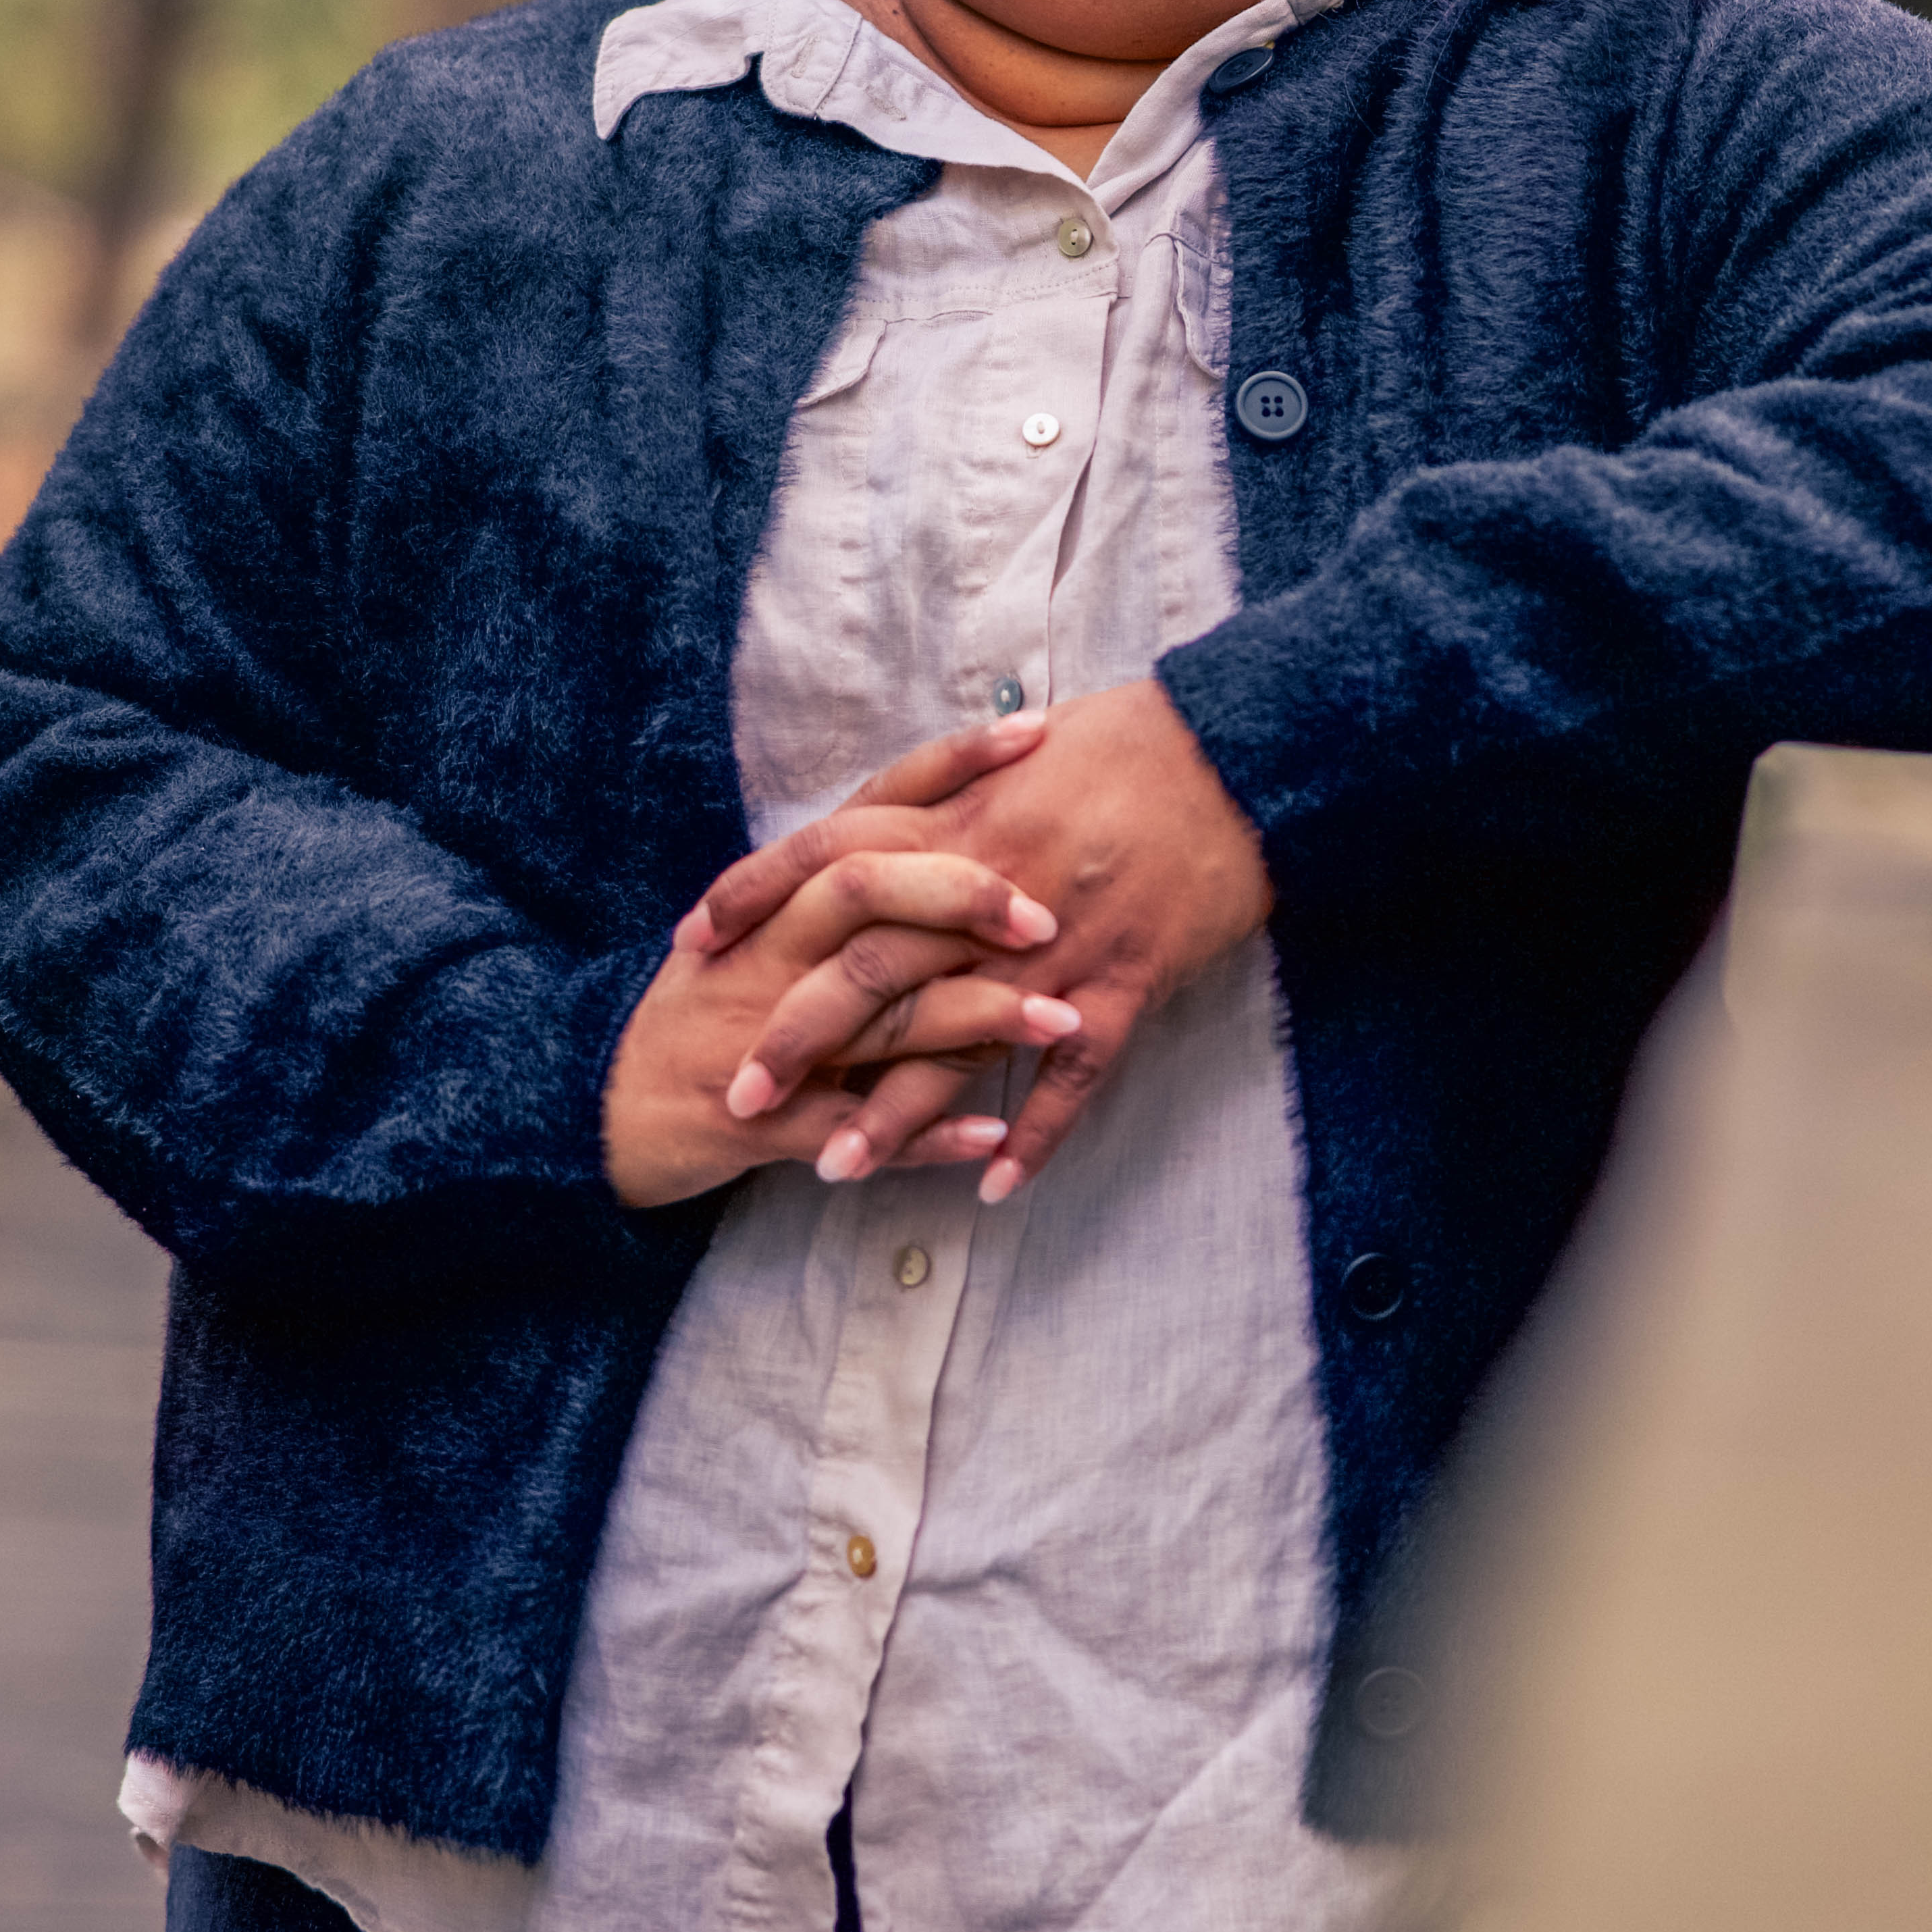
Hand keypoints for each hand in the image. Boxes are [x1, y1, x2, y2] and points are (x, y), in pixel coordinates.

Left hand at [693, 679, 1270, 1211]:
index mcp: (960, 817)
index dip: (753, 900)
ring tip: (832, 1171)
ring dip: (894, 1115)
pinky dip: (1034, 1137)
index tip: (693, 946)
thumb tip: (889, 816)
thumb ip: (948, 792)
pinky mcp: (1126, 984)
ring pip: (957, 1043)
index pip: (826, 859)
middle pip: (870, 970)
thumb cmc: (1133, 740)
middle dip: (796, 1040)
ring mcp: (1059, 944)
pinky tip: (994, 1190)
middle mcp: (992, 887)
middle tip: (738, 1099)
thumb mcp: (1020, 750)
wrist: (1238, 754)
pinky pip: (1072, 1078)